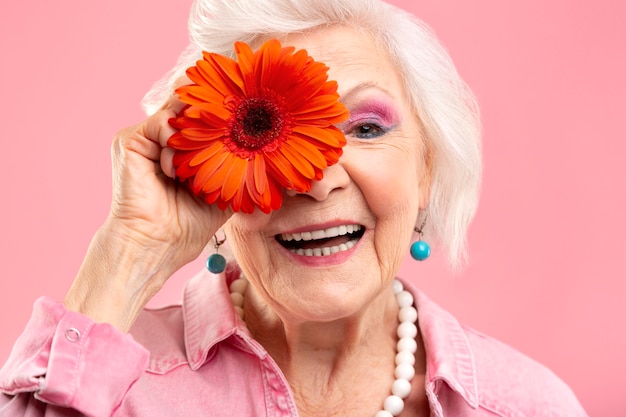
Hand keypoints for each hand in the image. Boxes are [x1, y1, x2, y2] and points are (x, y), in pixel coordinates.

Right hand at [65, 99, 230, 330]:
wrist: (159, 244)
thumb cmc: (188, 224)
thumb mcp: (222, 190)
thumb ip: (234, 164)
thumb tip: (260, 142)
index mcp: (182, 148)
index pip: (203, 116)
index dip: (223, 110)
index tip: (246, 107)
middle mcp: (163, 138)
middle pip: (190, 106)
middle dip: (214, 110)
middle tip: (235, 112)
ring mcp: (146, 137)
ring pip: (178, 111)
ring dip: (197, 131)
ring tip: (203, 157)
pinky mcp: (130, 140)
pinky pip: (161, 123)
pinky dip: (174, 144)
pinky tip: (174, 170)